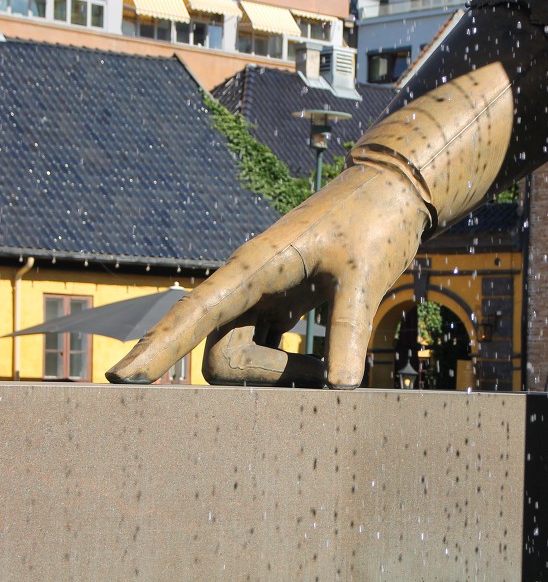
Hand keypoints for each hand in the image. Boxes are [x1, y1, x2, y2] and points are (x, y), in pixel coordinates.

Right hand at [106, 164, 430, 388]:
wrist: (390, 192)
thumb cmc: (374, 222)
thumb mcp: (366, 275)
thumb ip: (348, 329)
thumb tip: (340, 390)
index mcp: (255, 266)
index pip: (195, 311)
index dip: (159, 346)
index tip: (123, 377)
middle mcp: (248, 284)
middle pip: (221, 356)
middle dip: (265, 379)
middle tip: (328, 376)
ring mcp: (262, 297)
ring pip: (241, 357)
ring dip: (281, 376)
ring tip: (334, 368)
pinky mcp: (280, 305)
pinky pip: (264, 351)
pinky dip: (289, 369)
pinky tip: (324, 368)